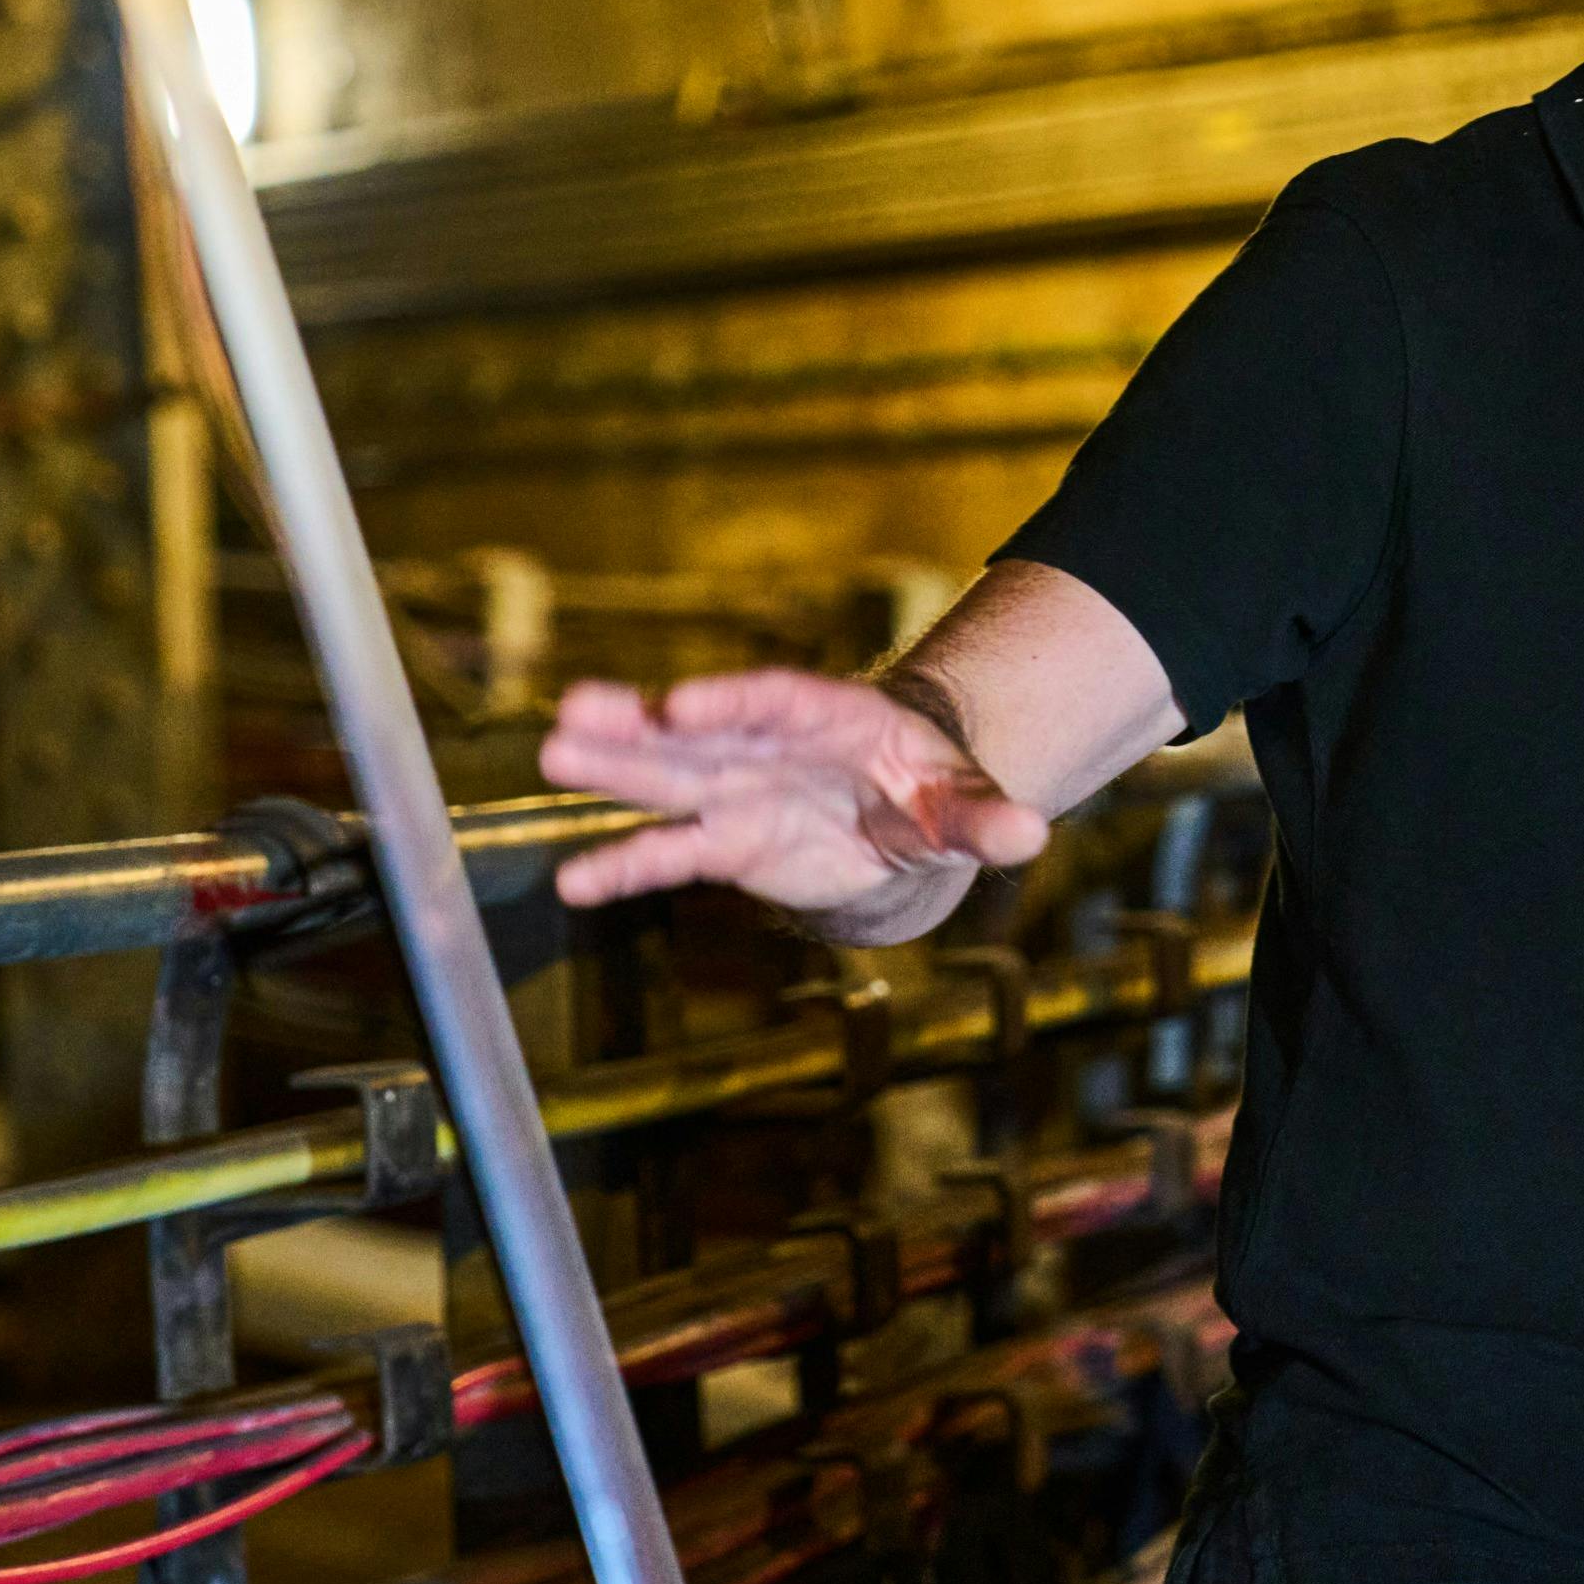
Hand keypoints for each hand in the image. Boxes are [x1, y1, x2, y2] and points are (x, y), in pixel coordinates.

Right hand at [537, 669, 1052, 936]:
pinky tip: (577, 883)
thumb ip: (985, 820)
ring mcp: (738, 791)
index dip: (727, 701)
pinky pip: (670, 853)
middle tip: (575, 710)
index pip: (772, 700)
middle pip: (699, 730)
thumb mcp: (967, 807)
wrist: (902, 819)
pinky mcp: (724, 841)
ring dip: (612, 767)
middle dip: (640, 724)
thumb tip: (1030, 834)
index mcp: (830, 719)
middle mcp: (768, 747)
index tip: (679, 704)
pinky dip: (627, 868)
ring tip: (553, 753)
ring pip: (667, 777)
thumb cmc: (932, 795)